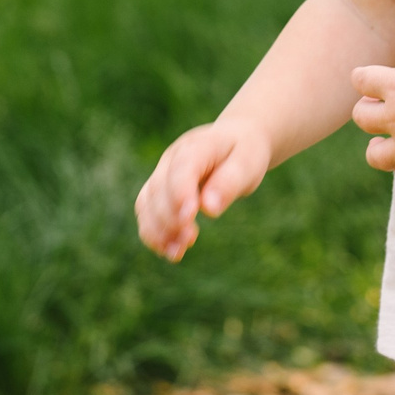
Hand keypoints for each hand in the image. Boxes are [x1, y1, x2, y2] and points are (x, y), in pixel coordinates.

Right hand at [134, 119, 271, 261]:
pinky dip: (154, 234)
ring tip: (177, 252)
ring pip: (146, 202)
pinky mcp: (159, 189)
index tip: (189, 218)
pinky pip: (146, 212)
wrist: (236, 141)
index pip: (183, 167)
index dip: (181, 193)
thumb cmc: (244, 153)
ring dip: (157, 230)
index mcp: (198, 145)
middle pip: (159, 188)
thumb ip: (230, 183)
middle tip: (191, 239)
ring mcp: (162, 172)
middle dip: (170, 218)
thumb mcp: (248, 164)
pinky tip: (171, 251)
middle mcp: (173, 157)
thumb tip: (209, 209)